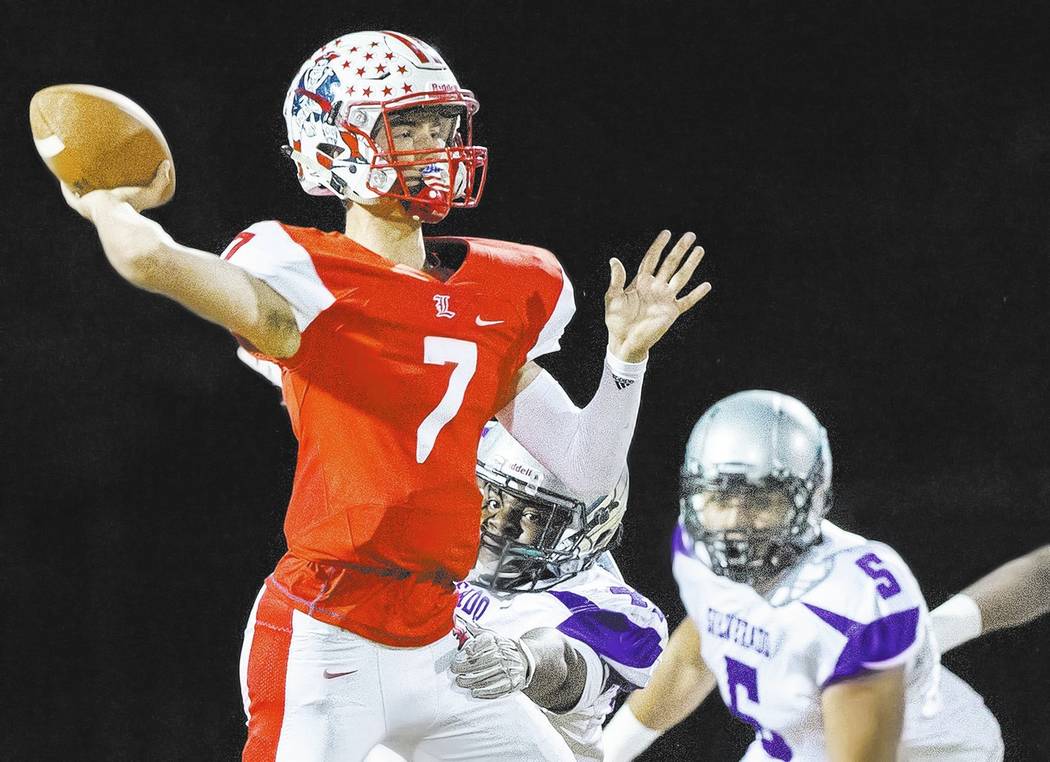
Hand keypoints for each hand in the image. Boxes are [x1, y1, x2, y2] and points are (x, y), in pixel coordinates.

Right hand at [61, 160, 173, 221]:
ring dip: (74, 182)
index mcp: (115, 204)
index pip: (110, 195)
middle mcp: (100, 206)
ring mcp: (88, 206)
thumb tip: (167, 163)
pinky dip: (64, 185)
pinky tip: (60, 173)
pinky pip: (68, 194)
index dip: (107, 186)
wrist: (118, 216)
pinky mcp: (79, 204)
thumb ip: (160, 179)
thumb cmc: (134, 207)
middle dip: (89, 182)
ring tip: (70, 168)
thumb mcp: (150, 192)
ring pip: (78, 193)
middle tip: (86, 168)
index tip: (106, 176)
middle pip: (92, 193)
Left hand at [450, 626, 535, 699]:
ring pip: (489, 676)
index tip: (459, 656)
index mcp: (498, 642)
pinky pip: (498, 688)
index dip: (470, 651)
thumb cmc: (502, 647)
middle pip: (483, 662)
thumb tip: (460, 623)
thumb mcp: (492, 635)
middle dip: (466, 667)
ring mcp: (509, 669)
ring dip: (472, 681)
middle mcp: (504, 655)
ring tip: (461, 682)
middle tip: (455, 670)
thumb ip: (476, 631)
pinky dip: (485, 692)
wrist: (524, 658)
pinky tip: (475, 692)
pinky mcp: (513, 682)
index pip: (482, 645)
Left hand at [605, 230, 711, 362]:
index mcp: (641, 282)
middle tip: (690, 235)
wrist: (624, 341)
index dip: (658, 246)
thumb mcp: (612, 297)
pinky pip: (686, 301)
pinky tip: (706, 285)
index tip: (666, 233)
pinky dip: (696, 294)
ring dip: (690, 264)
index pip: (652, 259)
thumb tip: (614, 260)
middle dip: (679, 249)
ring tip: (699, 250)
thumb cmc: (616, 321)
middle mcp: (655, 287)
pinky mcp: (671, 312)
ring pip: (681, 277)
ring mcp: (664, 298)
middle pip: (670, 263)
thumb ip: (616, 279)